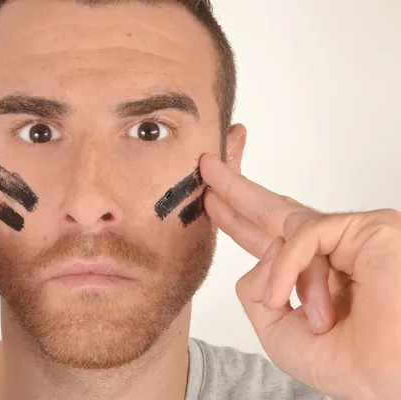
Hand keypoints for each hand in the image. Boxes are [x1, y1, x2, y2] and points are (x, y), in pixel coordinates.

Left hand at [200, 154, 400, 399]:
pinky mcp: (367, 228)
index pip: (271, 236)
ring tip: (323, 321)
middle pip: (275, 210)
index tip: (213, 199)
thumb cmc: (347, 363)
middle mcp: (332, 249)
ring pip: (287, 230)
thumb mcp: (277, 329)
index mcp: (313, 274)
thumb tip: (264, 251)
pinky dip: (288, 268)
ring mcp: (350, 236)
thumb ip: (257, 287)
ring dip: (289, 278)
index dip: (239, 219)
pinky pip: (304, 234)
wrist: (390, 378)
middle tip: (207, 166)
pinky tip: (290, 299)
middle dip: (237, 190)